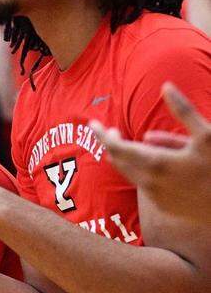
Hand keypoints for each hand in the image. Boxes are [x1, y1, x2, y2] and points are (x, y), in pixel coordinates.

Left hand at [90, 82, 210, 222]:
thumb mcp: (208, 135)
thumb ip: (184, 110)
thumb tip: (165, 86)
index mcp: (156, 163)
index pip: (116, 147)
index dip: (102, 134)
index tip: (92, 124)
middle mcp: (149, 182)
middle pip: (118, 161)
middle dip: (111, 144)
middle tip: (111, 130)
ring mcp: (154, 197)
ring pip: (129, 173)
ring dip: (123, 157)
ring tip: (125, 144)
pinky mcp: (162, 206)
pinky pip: (142, 184)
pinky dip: (138, 170)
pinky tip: (146, 162)